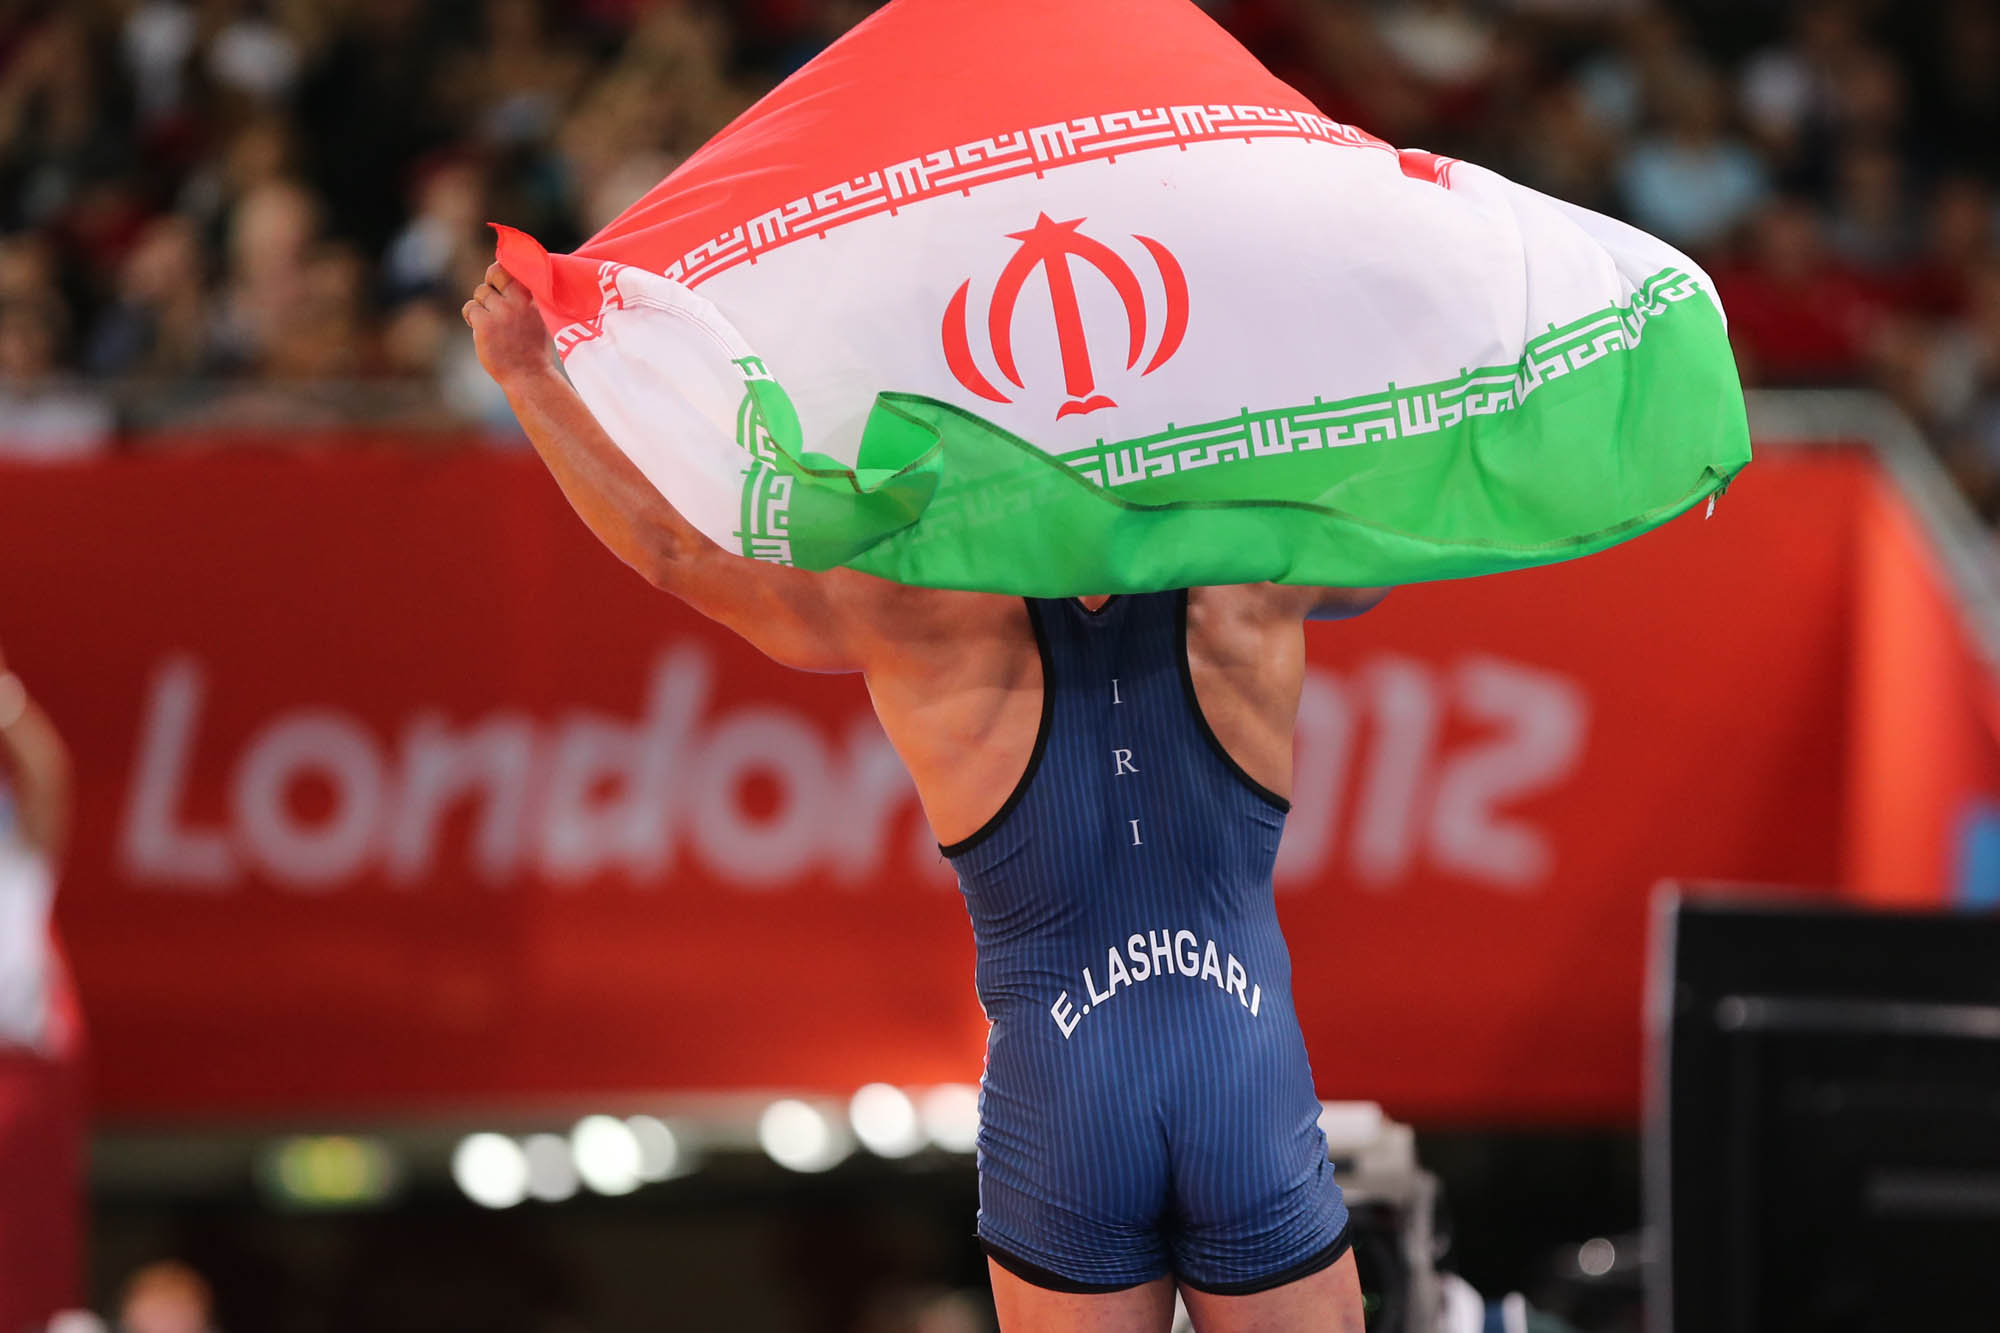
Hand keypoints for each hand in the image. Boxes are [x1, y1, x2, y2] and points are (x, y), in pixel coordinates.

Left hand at [463, 262, 554, 388]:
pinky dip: (471, 318)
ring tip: (490, 323)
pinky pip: (470, 308)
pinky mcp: (485, 324)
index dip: (503, 269)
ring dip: (481, 306)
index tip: (500, 280)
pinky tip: (481, 330)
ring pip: (480, 293)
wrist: (529, 376)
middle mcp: (519, 301)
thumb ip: (526, 297)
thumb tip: (506, 275)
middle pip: (495, 273)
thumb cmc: (533, 348)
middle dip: (490, 282)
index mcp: (534, 297)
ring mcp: (502, 312)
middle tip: (491, 299)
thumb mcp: (539, 317)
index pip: (514, 267)